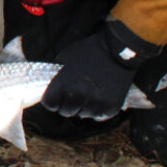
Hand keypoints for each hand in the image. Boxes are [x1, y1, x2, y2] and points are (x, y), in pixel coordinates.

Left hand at [42, 22, 156, 120]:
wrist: (117, 49)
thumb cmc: (89, 51)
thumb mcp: (65, 57)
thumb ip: (57, 76)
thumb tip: (50, 88)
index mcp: (64, 83)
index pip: (49, 104)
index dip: (52, 101)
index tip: (56, 97)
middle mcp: (78, 95)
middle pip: (66, 112)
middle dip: (67, 105)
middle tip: (73, 95)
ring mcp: (96, 102)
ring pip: (83, 115)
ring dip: (83, 107)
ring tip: (89, 94)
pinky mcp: (111, 107)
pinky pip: (99, 116)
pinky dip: (98, 110)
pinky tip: (99, 98)